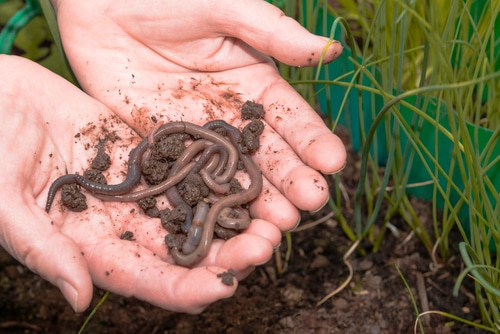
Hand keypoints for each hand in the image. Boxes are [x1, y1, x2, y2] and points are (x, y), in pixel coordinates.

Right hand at [0, 56, 273, 312]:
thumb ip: (43, 248)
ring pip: (197, 212)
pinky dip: (220, 175)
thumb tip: (78, 298)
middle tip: (264, 244)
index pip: (147, 280)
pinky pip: (190, 168)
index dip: (184, 288)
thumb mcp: (2, 202)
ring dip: (234, 218)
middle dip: (227, 255)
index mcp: (94, 246)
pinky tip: (248, 173)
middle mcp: (127, 224)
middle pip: (185, 251)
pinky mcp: (150, 154)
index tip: (222, 287)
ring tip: (272, 216)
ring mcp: (142, 189)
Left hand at [53, 0, 346, 230]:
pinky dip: (206, 199)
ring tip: (279, 223)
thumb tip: (332, 51)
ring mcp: (199, 136)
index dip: (313, 141)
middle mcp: (233, 117)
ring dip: (258, 199)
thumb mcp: (226, 7)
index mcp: (256, 85)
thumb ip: (274, 33)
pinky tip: (225, 220)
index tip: (333, 164)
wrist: (104, 3)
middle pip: (268, 154)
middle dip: (292, 179)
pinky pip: (188, 176)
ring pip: (233, 174)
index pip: (292, 118)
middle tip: (311, 204)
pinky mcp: (164, 146)